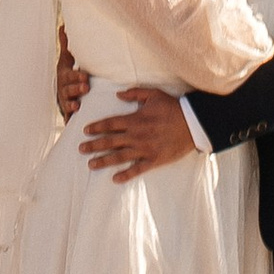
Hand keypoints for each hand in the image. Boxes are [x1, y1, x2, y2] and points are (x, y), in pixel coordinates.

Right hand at [54, 28, 87, 124]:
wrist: (62, 94)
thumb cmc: (67, 75)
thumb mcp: (66, 60)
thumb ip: (65, 45)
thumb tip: (63, 26)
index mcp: (64, 76)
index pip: (69, 75)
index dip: (76, 76)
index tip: (85, 76)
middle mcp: (62, 89)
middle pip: (67, 88)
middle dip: (75, 87)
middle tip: (86, 86)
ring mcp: (64, 101)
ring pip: (66, 102)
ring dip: (71, 102)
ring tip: (78, 104)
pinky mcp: (66, 113)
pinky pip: (66, 116)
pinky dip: (69, 117)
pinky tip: (73, 118)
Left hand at [79, 86, 196, 182]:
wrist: (192, 124)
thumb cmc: (172, 107)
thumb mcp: (153, 94)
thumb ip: (134, 94)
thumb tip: (118, 94)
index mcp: (135, 120)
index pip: (110, 124)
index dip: (97, 127)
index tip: (85, 131)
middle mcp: (137, 136)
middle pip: (110, 141)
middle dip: (94, 145)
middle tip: (80, 149)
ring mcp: (145, 149)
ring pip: (120, 157)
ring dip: (104, 161)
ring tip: (90, 164)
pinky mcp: (154, 160)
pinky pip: (137, 169)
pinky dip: (126, 174)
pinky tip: (115, 179)